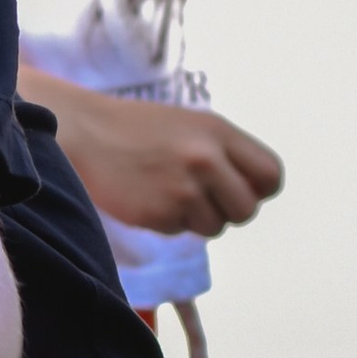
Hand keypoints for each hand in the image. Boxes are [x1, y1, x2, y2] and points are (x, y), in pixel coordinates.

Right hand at [41, 80, 283, 238]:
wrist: (86, 132)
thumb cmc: (140, 130)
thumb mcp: (192, 126)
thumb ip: (225, 154)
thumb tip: (255, 193)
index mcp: (219, 132)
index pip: (271, 175)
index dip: (258, 189)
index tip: (238, 189)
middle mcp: (206, 159)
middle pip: (246, 209)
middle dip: (228, 210)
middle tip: (203, 198)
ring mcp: (183, 188)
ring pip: (215, 227)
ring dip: (196, 218)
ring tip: (168, 192)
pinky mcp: (160, 212)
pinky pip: (181, 231)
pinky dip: (167, 220)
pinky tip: (148, 196)